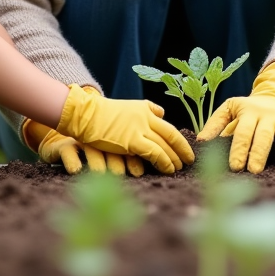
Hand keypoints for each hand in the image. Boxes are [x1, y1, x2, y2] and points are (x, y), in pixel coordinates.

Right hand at [26, 120, 145, 176]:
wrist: (61, 132)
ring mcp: (80, 141)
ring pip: (91, 150)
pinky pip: (68, 152)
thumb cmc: (91, 143)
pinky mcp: (63, 146)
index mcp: (111, 136)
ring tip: (100, 173)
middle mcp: (97, 138)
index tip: (139, 173)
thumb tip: (144, 171)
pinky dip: (72, 161)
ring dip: (96, 162)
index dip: (133, 159)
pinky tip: (76, 170)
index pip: (126, 146)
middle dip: (117, 162)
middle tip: (120, 174)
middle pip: (110, 148)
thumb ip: (127, 151)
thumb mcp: (108, 144)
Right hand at [54, 84, 195, 174]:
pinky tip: (168, 169)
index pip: (170, 128)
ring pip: (164, 146)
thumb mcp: (129, 106)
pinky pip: (154, 153)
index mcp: (146, 110)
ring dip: (174, 159)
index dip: (181, 141)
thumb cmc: (103, 114)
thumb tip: (162, 113)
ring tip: (179, 169)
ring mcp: (139, 129)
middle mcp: (146, 118)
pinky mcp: (131, 140)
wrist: (85, 114)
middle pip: (170, 137)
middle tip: (188, 163)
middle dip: (181, 151)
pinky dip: (163, 162)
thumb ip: (147, 109)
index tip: (188, 151)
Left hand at [197, 61, 274, 173]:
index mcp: (248, 111)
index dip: (239, 149)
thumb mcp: (230, 109)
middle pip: (263, 135)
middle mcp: (267, 114)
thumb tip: (200, 141)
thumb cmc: (248, 110)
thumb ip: (215, 123)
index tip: (234, 167)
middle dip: (258, 153)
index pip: (242, 131)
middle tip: (253, 171)